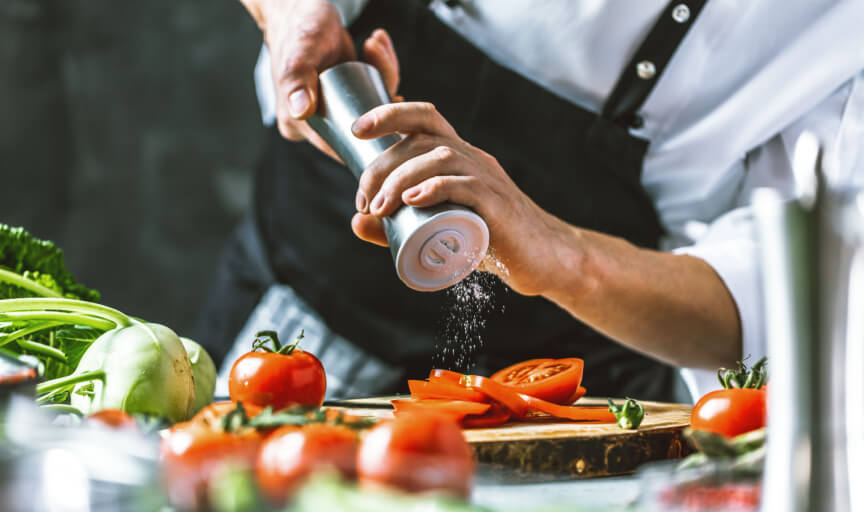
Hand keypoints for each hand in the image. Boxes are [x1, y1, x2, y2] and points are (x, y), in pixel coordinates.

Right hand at [240, 0, 399, 158]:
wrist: (299, 8)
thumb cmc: (295, 30)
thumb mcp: (298, 56)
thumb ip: (297, 81)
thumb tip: (301, 111)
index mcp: (298, 125)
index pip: (338, 146)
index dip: (369, 138)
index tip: (388, 111)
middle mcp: (315, 122)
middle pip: (361, 127)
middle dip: (381, 98)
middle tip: (380, 62)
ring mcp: (332, 108)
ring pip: (371, 107)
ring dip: (383, 75)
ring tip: (374, 45)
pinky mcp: (346, 93)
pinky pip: (372, 91)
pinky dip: (381, 68)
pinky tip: (377, 44)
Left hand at [349, 102, 573, 295]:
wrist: (544, 260)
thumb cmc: (491, 241)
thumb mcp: (439, 230)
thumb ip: (396, 228)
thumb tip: (356, 222)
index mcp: (459, 157)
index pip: (425, 117)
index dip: (389, 113)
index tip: (356, 131)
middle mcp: (473, 159)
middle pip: (423, 138)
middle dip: (382, 165)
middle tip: (364, 202)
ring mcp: (488, 180)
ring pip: (440, 157)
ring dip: (400, 178)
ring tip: (380, 207)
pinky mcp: (498, 206)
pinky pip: (466, 185)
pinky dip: (435, 188)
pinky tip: (412, 200)